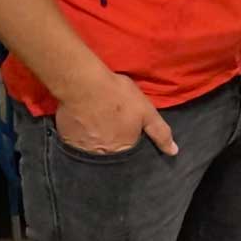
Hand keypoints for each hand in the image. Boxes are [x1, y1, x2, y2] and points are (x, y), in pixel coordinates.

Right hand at [56, 71, 177, 156]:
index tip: (127, 132)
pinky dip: (80, 137)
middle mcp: (102, 156)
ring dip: (95, 142)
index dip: (129, 143)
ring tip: (97, 125)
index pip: (129, 156)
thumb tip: (173, 152)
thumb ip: (160, 132)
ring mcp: (83, 150)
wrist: (83, 85)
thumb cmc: (117, 96)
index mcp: (122, 150)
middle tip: (110, 127)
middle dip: (111, 145)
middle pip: (110, 155)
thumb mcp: (146, 110)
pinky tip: (83, 124)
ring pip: (93, 150)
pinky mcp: (66, 141)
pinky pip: (76, 144)